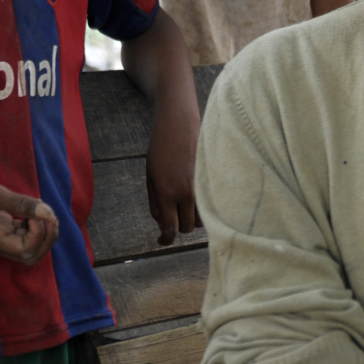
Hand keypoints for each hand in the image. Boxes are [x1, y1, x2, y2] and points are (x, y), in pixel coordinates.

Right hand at [0, 159, 58, 264]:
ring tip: (46, 211)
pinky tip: (35, 207)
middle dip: (45, 239)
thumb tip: (47, 212)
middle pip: (28, 254)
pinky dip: (32, 222)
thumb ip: (20, 203)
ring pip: (26, 243)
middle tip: (51, 217)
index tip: (38, 213)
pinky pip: (20, 230)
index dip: (38, 235)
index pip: (25, 251)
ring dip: (41, 231)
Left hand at [145, 100, 199, 245]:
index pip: (170, 229)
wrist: (179, 122)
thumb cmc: (160, 147)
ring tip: (187, 202)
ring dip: (194, 216)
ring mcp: (203, 187)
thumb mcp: (150, 177)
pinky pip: (213, 204)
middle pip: (188, 227)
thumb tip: (162, 223)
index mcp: (168, 193)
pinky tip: (199, 196)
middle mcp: (188, 193)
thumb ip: (156, 203)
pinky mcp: (213, 180)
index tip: (162, 240)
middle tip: (174, 213)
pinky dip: (206, 206)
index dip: (165, 239)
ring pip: (203, 219)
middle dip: (180, 224)